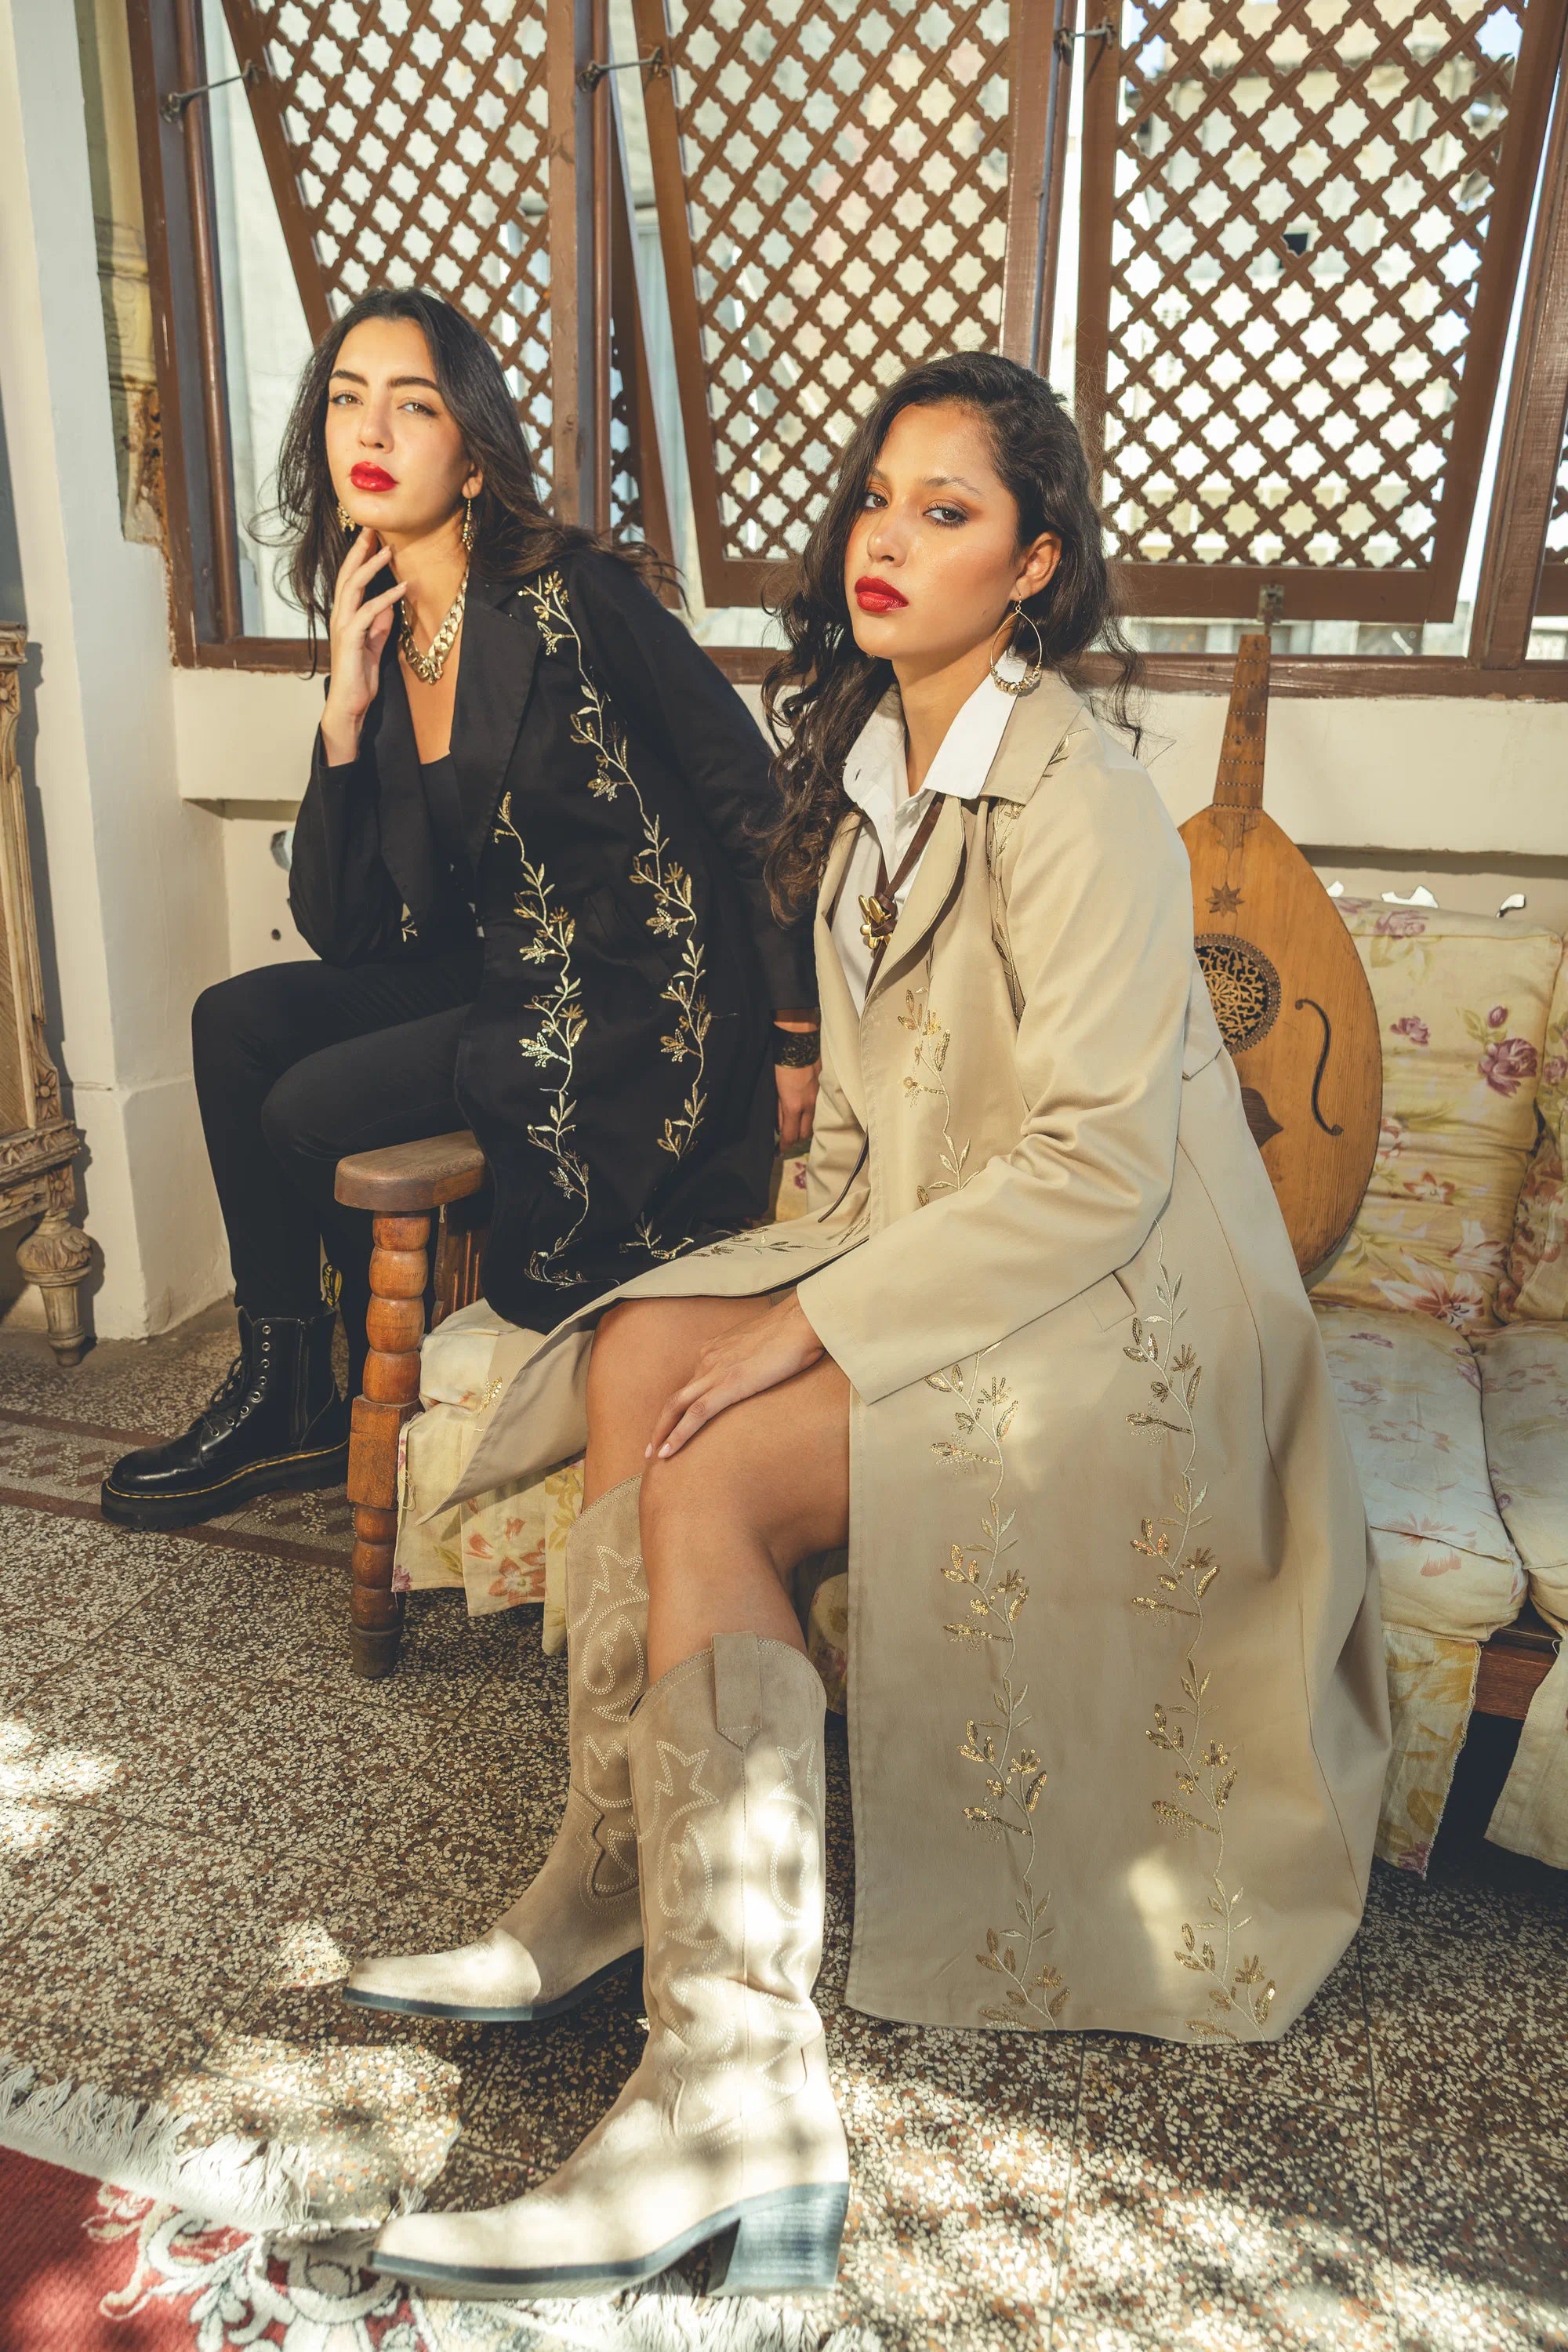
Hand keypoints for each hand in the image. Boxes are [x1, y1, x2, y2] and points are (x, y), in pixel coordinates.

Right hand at [320, 528, 406, 764]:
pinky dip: (385, 598)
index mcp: (345, 615)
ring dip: (371, 567)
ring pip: (353, 587)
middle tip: (373, 528)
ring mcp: (343, 626)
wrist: (349, 704)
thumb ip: (379, 624)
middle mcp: (340, 616)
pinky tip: (401, 588)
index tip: (372, 536)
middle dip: (360, 551)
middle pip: (348, 575)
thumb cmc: (359, 676)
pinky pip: (369, 612)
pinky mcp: (351, 639)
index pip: (350, 578)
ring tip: (388, 550)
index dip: (359, 556)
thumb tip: (389, 604)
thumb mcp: (374, 644)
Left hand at [646, 1294, 824, 1459]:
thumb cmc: (793, 1333)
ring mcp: (717, 1371)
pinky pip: (696, 1414)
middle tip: (650, 1448)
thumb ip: (752, 1360)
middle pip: (676, 1398)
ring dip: (662, 1432)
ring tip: (654, 1456)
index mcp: (716, 1349)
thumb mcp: (764, 1347)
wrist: (803, 1321)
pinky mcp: (730, 1385)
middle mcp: (709, 1359)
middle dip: (660, 1425)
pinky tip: (669, 1451)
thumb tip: (758, 1373)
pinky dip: (679, 1434)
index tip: (673, 1425)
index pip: (691, 1384)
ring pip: (677, 1407)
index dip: (679, 1408)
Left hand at [776, 1060, 817, 1148]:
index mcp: (794, 1106)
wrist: (799, 1043)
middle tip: (787, 1140)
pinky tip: (806, 1114)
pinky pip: (819, 1111)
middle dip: (795, 1140)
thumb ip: (779, 1109)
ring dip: (805, 1129)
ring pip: (814, 1123)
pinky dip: (812, 1117)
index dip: (784, 1146)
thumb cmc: (781, 1065)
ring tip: (796, 1127)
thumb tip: (779, 1125)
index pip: (791, 1135)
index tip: (778, 1151)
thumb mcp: (775, 1089)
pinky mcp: (824, 1091)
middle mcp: (809, 1106)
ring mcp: (819, 1099)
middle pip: (805, 1134)